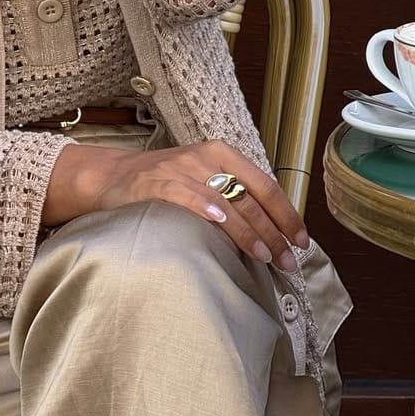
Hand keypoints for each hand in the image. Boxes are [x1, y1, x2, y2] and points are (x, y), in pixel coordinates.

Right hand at [88, 139, 308, 271]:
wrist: (112, 176)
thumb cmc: (165, 184)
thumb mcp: (203, 179)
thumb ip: (232, 196)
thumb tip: (274, 232)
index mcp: (222, 154)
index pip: (265, 185)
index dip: (286, 214)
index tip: (302, 241)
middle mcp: (204, 157)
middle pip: (250, 198)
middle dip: (274, 232)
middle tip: (288, 261)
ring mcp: (179, 168)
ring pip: (224, 200)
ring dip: (248, 231)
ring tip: (266, 256)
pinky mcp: (155, 182)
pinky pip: (185, 194)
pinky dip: (204, 207)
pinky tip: (219, 222)